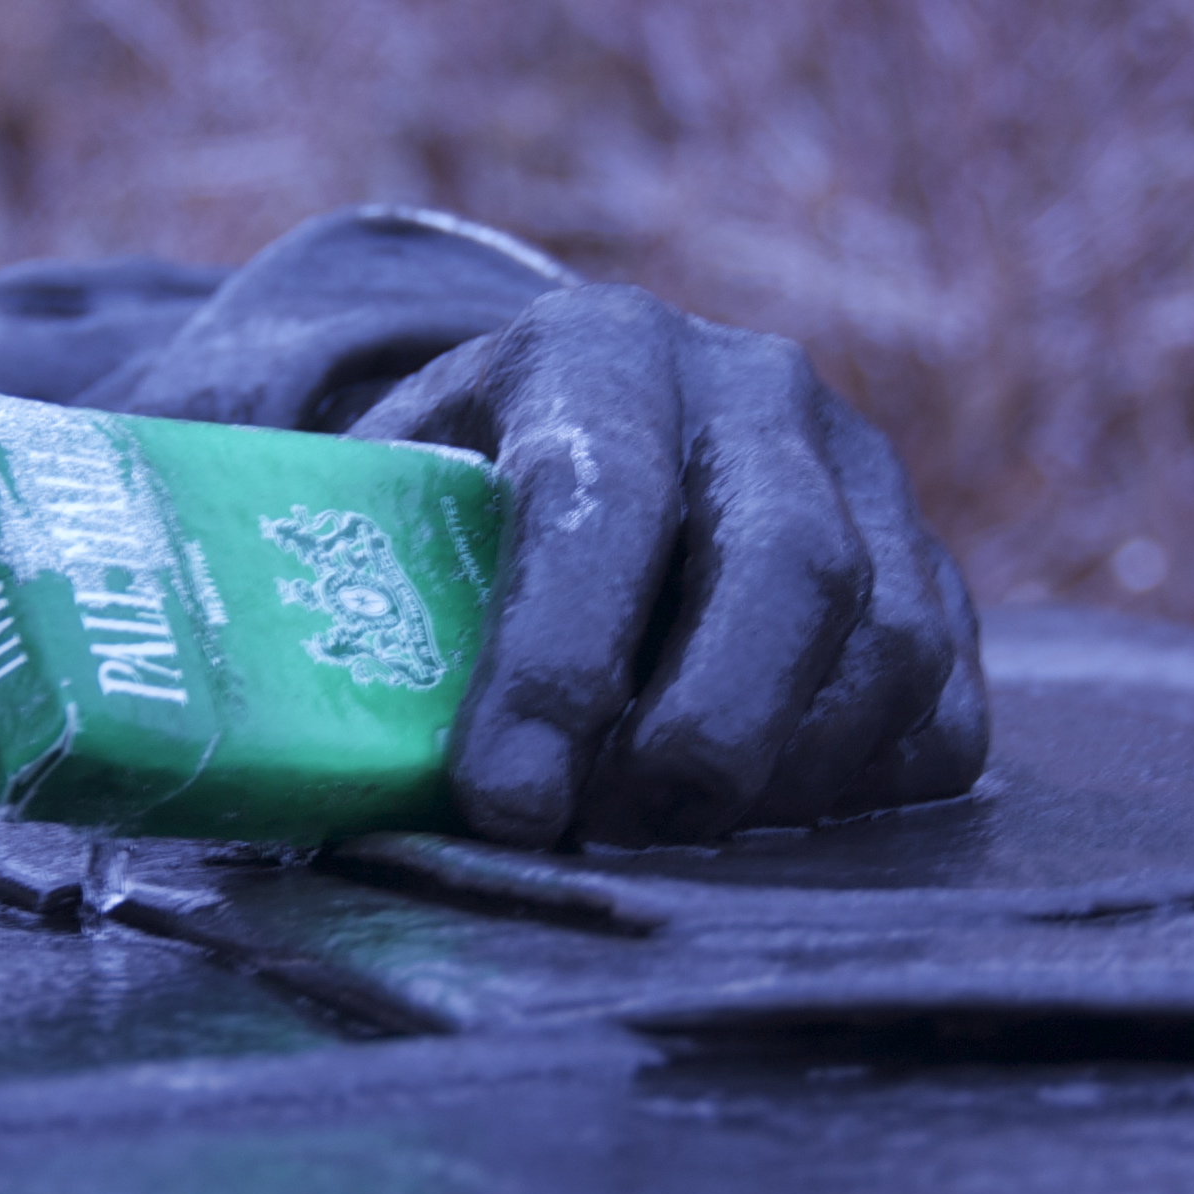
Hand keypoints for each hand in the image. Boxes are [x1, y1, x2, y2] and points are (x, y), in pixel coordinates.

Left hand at [352, 284, 986, 848]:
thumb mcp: (385, 503)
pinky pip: (941, 714)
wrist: (597, 435)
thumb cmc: (461, 507)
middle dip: (702, 734)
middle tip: (615, 839)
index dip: (556, 662)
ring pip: (883, 646)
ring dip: (778, 779)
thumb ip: (338, 589)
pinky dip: (854, 794)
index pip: (596, 497)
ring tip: (666, 842)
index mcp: (594, 350)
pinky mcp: (936, 576)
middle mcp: (752, 390)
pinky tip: (755, 826)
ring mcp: (866, 474)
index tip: (503, 802)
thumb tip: (251, 745)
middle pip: (787, 566)